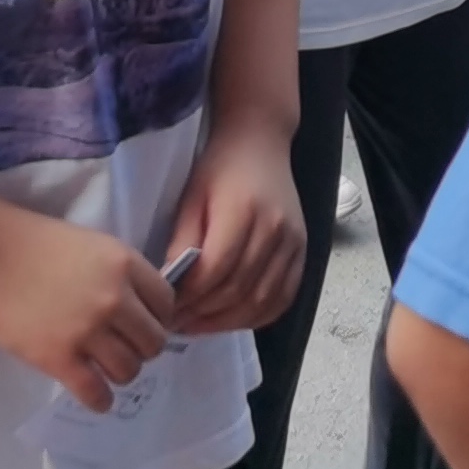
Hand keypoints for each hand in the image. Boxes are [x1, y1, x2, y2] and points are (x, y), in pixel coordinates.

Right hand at [0, 201, 178, 409]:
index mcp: (125, 264)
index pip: (166, 304)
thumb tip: (139, 310)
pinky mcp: (58, 358)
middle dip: (140, 348)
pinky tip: (94, 395)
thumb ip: (119, 275)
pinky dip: (100, 399)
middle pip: (153, 342)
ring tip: (103, 369)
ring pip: (129, 370)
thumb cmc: (34, 242)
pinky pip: (96, 393)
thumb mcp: (91, 245)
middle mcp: (115, 299)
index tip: (141, 324)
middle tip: (120, 347)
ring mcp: (87, 330)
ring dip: (119, 373)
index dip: (156, 317)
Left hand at [164, 118, 305, 334]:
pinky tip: (232, 319)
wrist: (261, 142)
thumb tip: (169, 287)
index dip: (189, 297)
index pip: (215, 270)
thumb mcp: (192, 198)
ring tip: (199, 325)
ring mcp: (294, 243)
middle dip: (203, 314)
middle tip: (176, 323)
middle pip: (238, 290)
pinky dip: (257, 317)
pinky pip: (283, 299)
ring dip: (227, 322)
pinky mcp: (303, 251)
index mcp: (243, 212)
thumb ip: (183, 242)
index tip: (165, 308)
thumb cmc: (219, 167)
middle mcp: (274, 230)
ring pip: (261, 302)